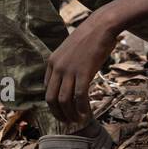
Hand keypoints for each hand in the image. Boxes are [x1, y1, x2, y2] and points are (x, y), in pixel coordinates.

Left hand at [45, 8, 120, 124]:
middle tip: (66, 122)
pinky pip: (79, 97)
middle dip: (58, 113)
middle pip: (51, 98)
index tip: (61, 110)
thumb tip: (70, 80)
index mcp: (52, 62)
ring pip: (64, 100)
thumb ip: (66, 64)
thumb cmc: (89, 38)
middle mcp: (57, 67)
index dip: (53, 103)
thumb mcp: (70, 50)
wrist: (100, 26)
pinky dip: (81, 108)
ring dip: (70, 114)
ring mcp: (69, 70)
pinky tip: (86, 114)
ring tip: (77, 121)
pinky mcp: (83, 73)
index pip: (47, 88)